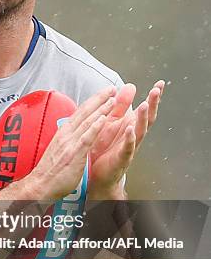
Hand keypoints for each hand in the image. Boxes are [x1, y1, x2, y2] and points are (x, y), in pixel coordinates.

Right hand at [28, 86, 116, 200]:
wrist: (40, 185)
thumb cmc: (50, 172)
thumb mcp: (59, 150)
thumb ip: (68, 140)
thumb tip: (75, 134)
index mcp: (63, 133)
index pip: (80, 113)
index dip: (93, 101)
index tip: (103, 93)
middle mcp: (66, 134)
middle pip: (85, 112)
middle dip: (99, 99)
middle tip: (111, 88)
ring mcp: (70, 143)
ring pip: (87, 121)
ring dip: (101, 109)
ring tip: (112, 99)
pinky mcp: (74, 153)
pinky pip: (87, 137)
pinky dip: (95, 127)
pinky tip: (103, 119)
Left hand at [88, 80, 164, 196]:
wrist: (98, 174)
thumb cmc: (105, 148)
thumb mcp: (112, 122)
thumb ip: (120, 105)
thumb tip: (130, 86)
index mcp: (131, 125)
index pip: (145, 109)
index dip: (153, 98)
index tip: (160, 84)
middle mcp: (134, 136)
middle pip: (147, 119)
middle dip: (152, 104)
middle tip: (156, 91)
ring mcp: (129, 148)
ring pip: (140, 132)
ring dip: (143, 118)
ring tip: (144, 105)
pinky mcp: (121, 159)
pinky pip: (128, 148)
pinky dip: (130, 139)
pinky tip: (131, 130)